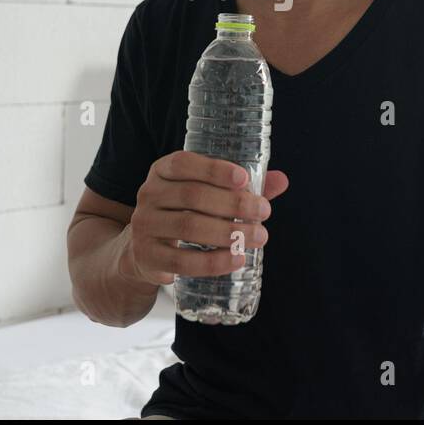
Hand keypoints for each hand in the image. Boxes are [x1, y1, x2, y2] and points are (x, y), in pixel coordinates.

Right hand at [119, 150, 289, 285]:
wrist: (142, 250)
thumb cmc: (183, 213)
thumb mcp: (203, 194)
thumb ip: (239, 189)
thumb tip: (282, 180)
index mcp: (162, 171)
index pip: (183, 163)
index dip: (214, 169)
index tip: (244, 179)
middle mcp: (149, 194)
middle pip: (192, 195)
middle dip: (233, 204)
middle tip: (264, 212)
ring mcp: (144, 226)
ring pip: (188, 226)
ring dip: (228, 232)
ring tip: (258, 236)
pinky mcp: (146, 257)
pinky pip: (181, 260)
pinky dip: (212, 261)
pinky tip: (236, 259)